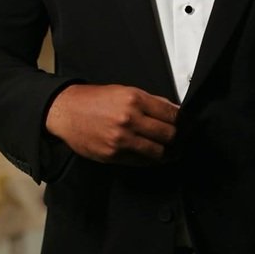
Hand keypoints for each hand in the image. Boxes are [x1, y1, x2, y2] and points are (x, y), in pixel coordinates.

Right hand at [45, 84, 179, 165]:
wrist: (67, 111)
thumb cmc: (95, 100)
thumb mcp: (125, 91)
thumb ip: (151, 102)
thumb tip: (174, 111)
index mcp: (135, 100)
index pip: (171, 114)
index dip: (184, 121)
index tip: (187, 125)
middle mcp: (129, 119)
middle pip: (168, 134)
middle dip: (179, 138)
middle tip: (183, 139)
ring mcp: (121, 139)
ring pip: (158, 152)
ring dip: (169, 153)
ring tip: (173, 151)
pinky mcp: (113, 155)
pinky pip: (141, 161)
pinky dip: (151, 160)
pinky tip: (155, 157)